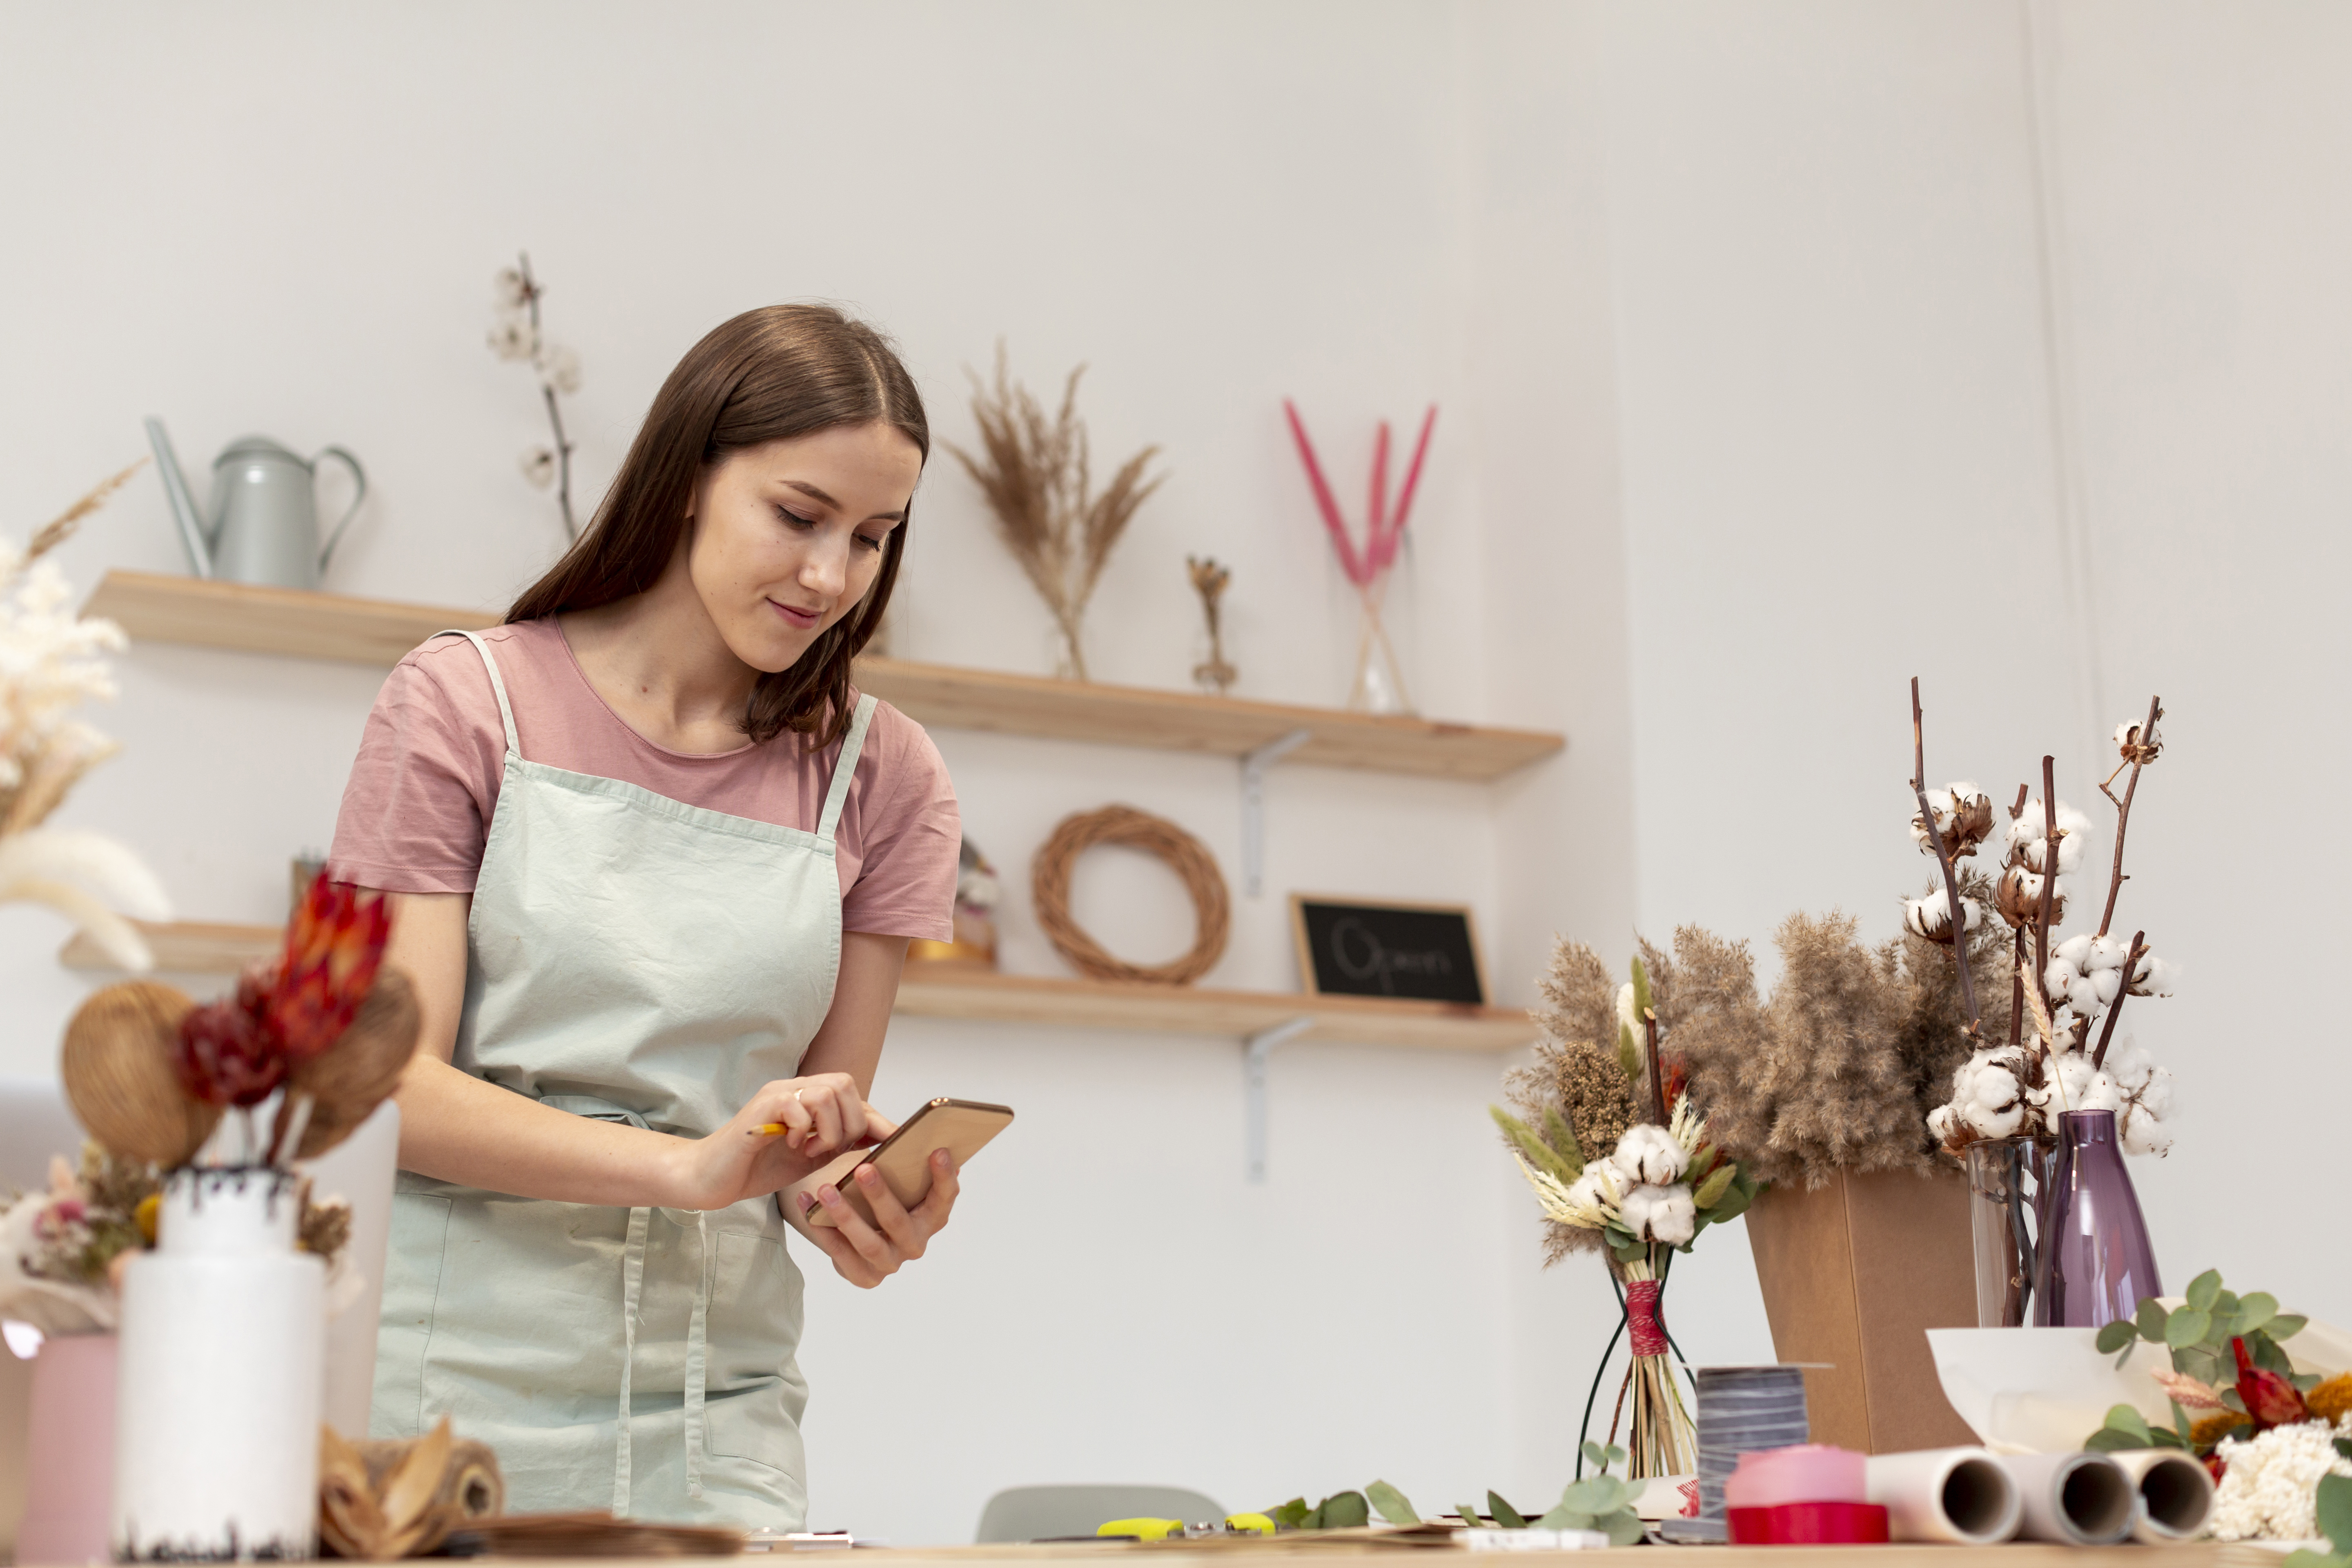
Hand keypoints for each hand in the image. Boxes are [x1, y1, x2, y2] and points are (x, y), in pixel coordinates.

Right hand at [671, 1073, 878, 1210]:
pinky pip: (799, 1105)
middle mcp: (794, 1088)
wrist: (712, 1178)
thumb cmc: (759, 1167)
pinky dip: (803, 1130)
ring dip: (828, 1129)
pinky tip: (791, 1146)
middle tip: (828, 1150)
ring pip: (827, 1092)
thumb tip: (880, 1138)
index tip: (892, 1141)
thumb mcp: (811, 1156)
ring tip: (809, 1150)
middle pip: (845, 1085)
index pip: (853, 1095)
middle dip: (850, 1124)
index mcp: (808, 1098)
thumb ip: (840, 1143)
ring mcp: (777, 1094)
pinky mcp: (762, 1106)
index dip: (876, 1118)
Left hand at [801, 1145, 958, 1287]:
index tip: (937, 1150)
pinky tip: (806, 1202)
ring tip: (825, 1189)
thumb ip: (903, 1160)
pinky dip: (820, 1228)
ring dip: (845, 1215)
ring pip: (868, 1242)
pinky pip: (839, 1253)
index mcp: (931, 1218)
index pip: (945, 1198)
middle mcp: (914, 1243)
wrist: (855, 1236)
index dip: (944, 1177)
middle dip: (880, 1195)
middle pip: (899, 1222)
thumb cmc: (879, 1197)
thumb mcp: (895, 1178)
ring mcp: (889, 1263)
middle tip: (863, 1169)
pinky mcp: (863, 1276)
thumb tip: (908, 1134)